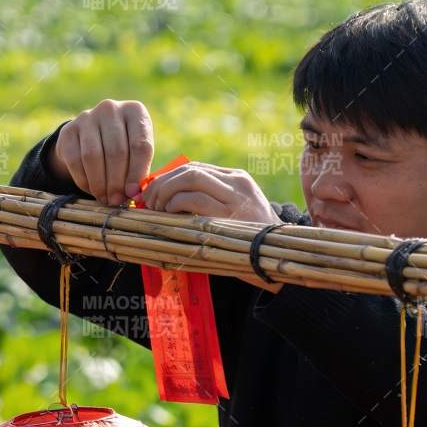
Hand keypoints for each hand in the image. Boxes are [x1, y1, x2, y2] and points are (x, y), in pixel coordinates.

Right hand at [45, 99, 154, 206]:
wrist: (92, 134)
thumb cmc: (123, 146)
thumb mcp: (136, 152)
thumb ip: (138, 170)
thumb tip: (131, 194)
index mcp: (135, 111)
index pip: (140, 145)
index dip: (137, 173)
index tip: (132, 193)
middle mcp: (110, 108)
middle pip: (116, 151)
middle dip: (116, 181)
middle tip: (116, 200)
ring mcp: (87, 117)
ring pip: (93, 156)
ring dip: (99, 183)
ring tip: (105, 198)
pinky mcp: (68, 130)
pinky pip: (75, 160)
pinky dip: (83, 180)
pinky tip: (91, 189)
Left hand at [138, 161, 279, 226]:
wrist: (277, 258)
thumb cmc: (246, 239)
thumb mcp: (232, 213)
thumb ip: (207, 201)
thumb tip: (163, 199)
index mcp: (237, 179)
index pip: (195, 167)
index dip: (167, 177)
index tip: (151, 192)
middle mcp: (238, 184)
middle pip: (190, 170)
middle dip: (162, 183)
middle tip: (149, 201)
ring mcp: (236, 199)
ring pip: (191, 179)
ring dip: (166, 192)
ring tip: (157, 209)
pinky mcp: (231, 216)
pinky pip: (195, 200)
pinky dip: (176, 204)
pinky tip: (170, 215)